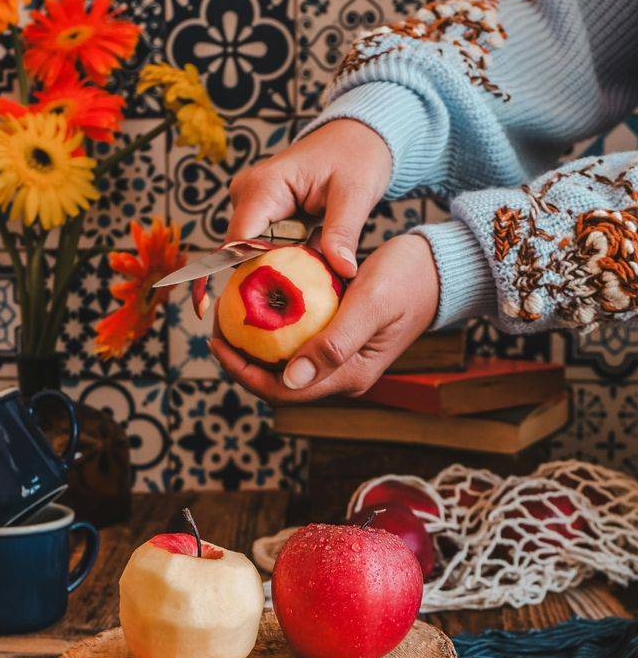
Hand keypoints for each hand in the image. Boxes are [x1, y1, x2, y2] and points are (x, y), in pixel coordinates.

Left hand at [210, 233, 438, 402]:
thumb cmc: (409, 278)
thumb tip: (288, 380)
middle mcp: (342, 374)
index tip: (217, 340)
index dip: (243, 372)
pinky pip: (297, 342)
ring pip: (285, 363)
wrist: (440, 266)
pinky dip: (273, 328)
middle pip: (278, 382)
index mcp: (350, 375)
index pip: (283, 391)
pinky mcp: (340, 339)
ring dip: (255, 344)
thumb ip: (333, 344)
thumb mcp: (371, 304)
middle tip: (217, 323)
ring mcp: (341, 359)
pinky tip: (258, 302)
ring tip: (231, 312)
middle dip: (242, 358)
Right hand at [227, 120, 392, 277]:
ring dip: (286, 264)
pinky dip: (289, 256)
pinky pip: (266, 246)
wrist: (355, 139)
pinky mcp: (260, 213)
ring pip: (256, 252)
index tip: (291, 291)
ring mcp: (250, 203)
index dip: (260, 271)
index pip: (241, 242)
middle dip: (278, 271)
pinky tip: (313, 255)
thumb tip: (342, 271)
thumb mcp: (355, 194)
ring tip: (319, 266)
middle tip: (315, 283)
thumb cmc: (355, 156)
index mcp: (263, 185)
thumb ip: (342, 233)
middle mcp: (247, 193)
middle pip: (246, 252)